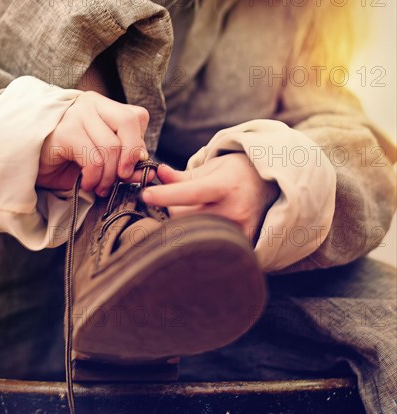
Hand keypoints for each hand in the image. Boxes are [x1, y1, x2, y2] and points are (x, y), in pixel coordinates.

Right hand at [37, 91, 154, 195]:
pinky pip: (94, 159)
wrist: (26, 163)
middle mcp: (90, 104)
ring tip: (100, 187)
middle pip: (129, 123)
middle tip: (121, 179)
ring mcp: (76, 115)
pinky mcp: (64, 132)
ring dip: (110, 176)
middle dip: (130, 157)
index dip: (138, 144)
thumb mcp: (99, 159)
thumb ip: (123, 161)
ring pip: (111, 146)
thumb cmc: (65, 161)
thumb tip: (145, 170)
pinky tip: (86, 183)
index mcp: (103, 106)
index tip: (130, 167)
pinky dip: (95, 178)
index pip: (136, 116)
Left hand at [141, 153, 279, 240]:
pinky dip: (195, 237)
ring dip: (181, 225)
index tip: (145, 195)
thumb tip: (159, 173)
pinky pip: (206, 246)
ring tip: (190, 212)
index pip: (191, 192)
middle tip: (171, 202)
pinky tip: (197, 228)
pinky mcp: (240, 245)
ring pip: (192, 234)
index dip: (166, 195)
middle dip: (170, 209)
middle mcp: (234, 210)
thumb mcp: (212, 167)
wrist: (268, 188)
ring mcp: (238, 231)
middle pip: (185, 217)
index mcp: (226, 186)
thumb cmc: (235, 174)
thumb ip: (183, 175)